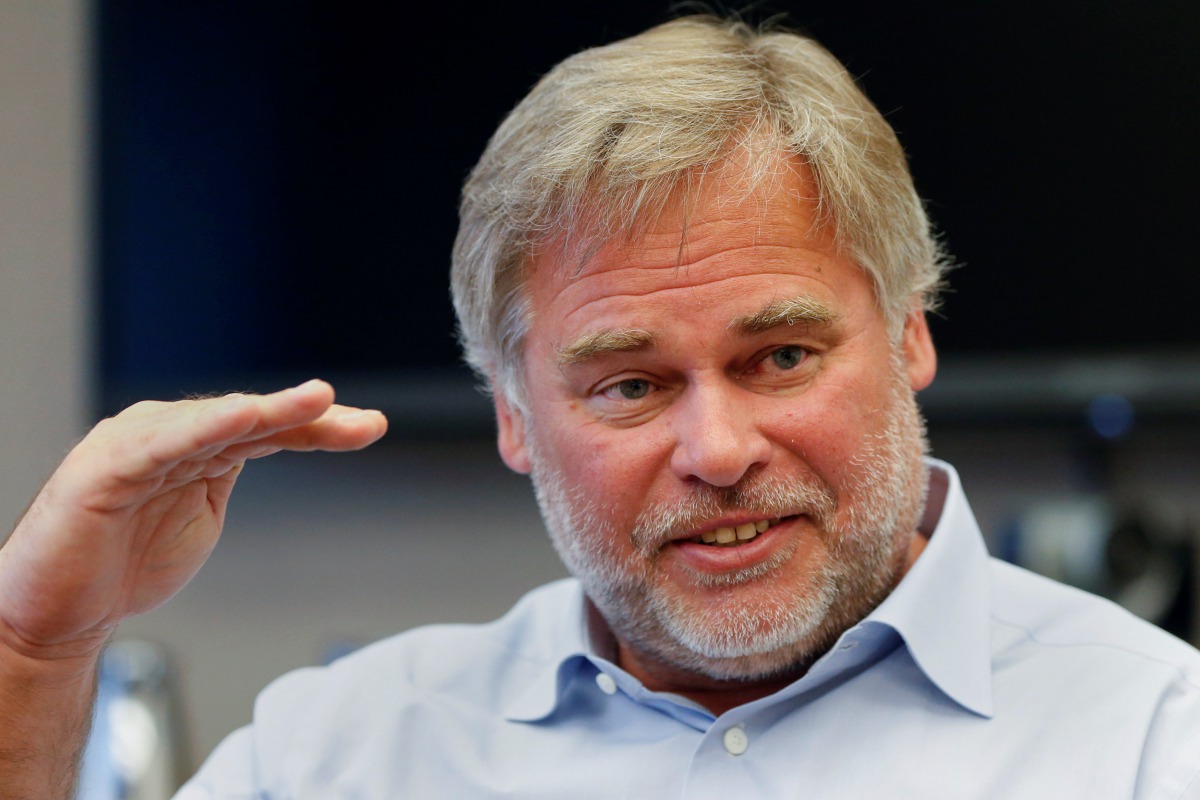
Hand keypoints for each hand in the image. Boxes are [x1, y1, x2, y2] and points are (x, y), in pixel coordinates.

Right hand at [0, 379, 386, 661]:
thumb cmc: (122, 565)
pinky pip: (163, 443)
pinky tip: (244, 418)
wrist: (57, 616)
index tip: (368, 427)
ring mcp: (135, 445)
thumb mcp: (200, 513)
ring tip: (317, 402)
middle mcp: (167, 434)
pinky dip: (206, 428)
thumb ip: (228, 474)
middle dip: (310, 418)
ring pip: (215, 421)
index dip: (318, 427)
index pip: (267, 429)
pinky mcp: (105, 468)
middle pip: (251, 419)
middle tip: (362, 420)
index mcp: (192, 444)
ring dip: (271, 410)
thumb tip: (278, 443)